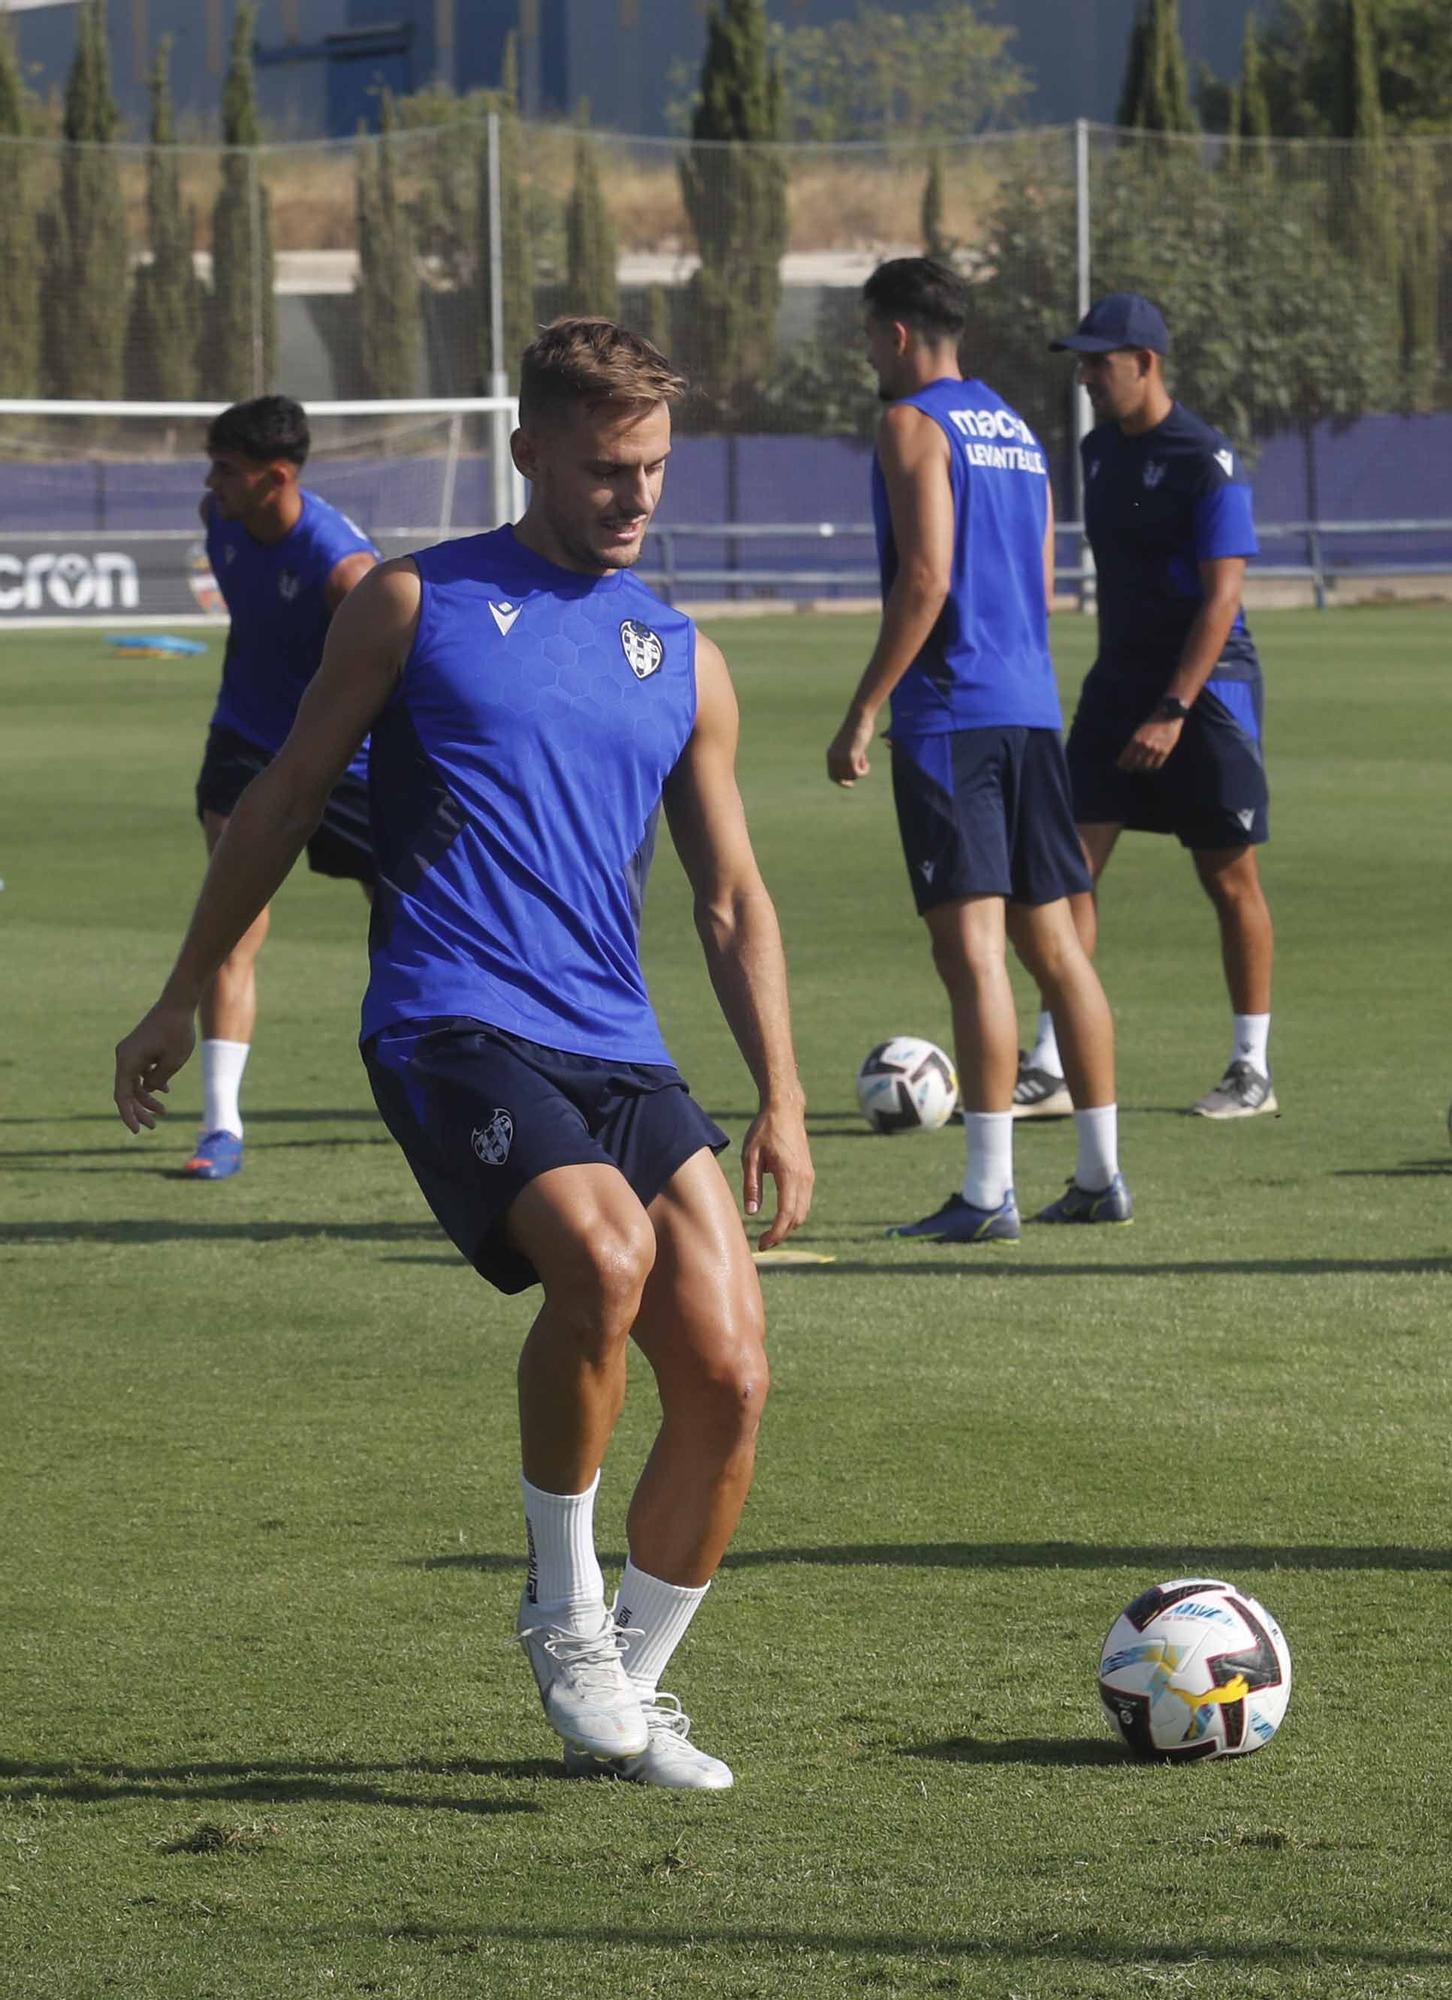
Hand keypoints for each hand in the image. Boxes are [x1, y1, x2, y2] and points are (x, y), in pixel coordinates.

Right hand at [114, 1001, 195, 1132]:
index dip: (128, 1115)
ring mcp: (131, 1052)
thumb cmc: (177, 1031)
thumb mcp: (173, 1062)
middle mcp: (124, 1056)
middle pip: (126, 1091)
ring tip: (163, 1111)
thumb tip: (148, 1089)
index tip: (136, 1131)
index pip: (122, 1095)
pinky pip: (140, 1071)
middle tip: (153, 1126)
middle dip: (139, 1110)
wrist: (177, 1003)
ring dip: (147, 1097)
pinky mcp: (139, 1048)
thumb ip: (158, 1080)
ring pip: (134, 1082)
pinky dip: (150, 1082)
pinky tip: (165, 1091)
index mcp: (127, 1061)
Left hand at [740, 1102, 814, 1250]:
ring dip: (789, 1226)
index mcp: (789, 1174)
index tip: (762, 1243)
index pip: (786, 1213)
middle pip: (797, 1217)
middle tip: (763, 1243)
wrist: (785, 1110)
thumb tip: (752, 1213)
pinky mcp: (808, 1174)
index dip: (775, 1233)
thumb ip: (752, 1185)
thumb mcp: (750, 1157)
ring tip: (770, 1234)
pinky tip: (780, 1218)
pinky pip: (804, 1202)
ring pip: (803, 1211)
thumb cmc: (764, 1130)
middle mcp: (803, 1178)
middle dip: (782, 1234)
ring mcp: (808, 1176)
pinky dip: (794, 1215)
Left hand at [827, 711, 874, 786]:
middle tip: (862, 767)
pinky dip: (864, 770)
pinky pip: (858, 774)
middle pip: (842, 779)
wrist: (859, 717)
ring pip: (851, 776)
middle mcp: (833, 758)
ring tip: (863, 755)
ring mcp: (841, 759)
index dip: (841, 781)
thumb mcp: (850, 745)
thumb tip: (854, 771)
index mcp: (831, 755)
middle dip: (853, 776)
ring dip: (860, 770)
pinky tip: (866, 760)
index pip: (832, 776)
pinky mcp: (850, 758)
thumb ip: (849, 757)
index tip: (851, 784)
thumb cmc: (857, 728)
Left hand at [1116, 715, 1183, 771]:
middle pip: (1135, 764)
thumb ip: (1134, 744)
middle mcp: (1145, 745)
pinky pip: (1156, 765)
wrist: (1169, 716)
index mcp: (1136, 739)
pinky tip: (1150, 765)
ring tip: (1140, 767)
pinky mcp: (1165, 751)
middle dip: (1131, 767)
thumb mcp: (1139, 731)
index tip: (1121, 766)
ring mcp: (1155, 749)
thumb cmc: (1152, 723)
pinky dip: (1152, 767)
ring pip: (1146, 766)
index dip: (1123, 764)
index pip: (1126, 758)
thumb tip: (1128, 757)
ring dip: (1142, 768)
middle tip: (1129, 768)